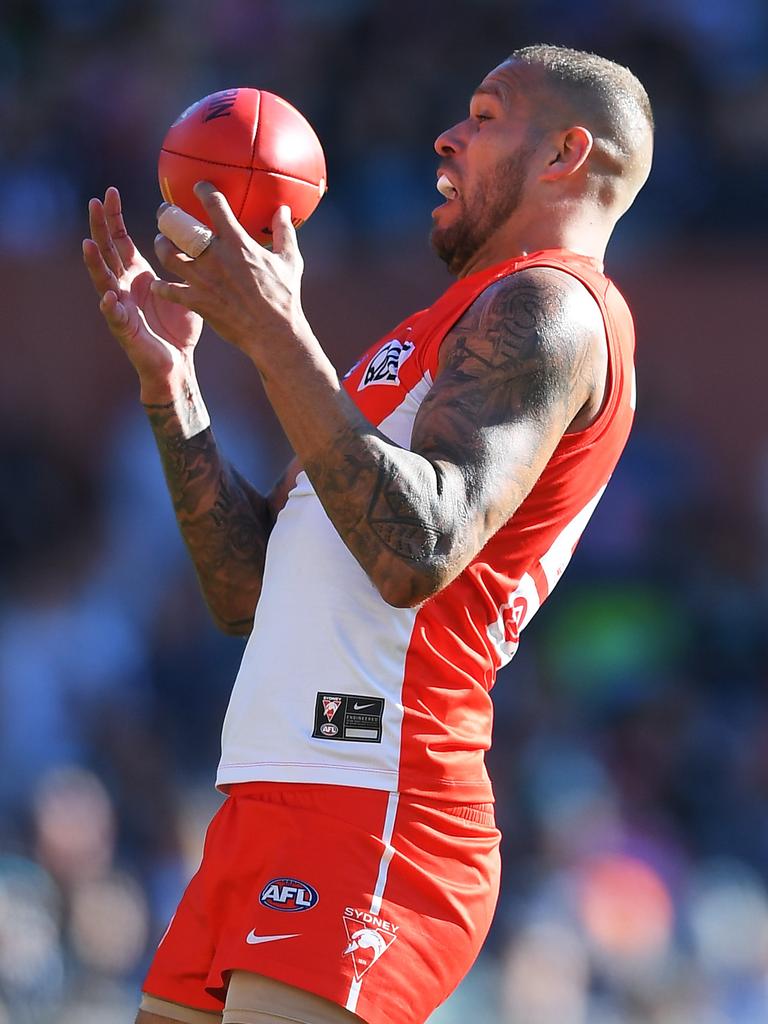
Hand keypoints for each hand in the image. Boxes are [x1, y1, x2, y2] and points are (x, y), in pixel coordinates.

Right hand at [82, 187, 202, 396]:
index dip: (114, 216)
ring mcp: (120, 306)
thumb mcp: (184, 287)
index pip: (120, 239)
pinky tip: (110, 297)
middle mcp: (123, 285)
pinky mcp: (125, 329)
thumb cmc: (179, 326)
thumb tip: (206, 238)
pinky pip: (115, 317)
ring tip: (87, 244)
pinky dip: (111, 307)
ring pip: (102, 280)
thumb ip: (187, 264)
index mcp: (136, 273)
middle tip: (94, 203)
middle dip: (99, 227)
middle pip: (106, 251)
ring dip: (94, 263)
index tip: (110, 192)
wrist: (176, 362)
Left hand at [151, 182, 308, 364]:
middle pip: (180, 227)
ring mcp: (203, 279)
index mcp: (237, 243)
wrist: (274, 333)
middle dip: (168, 216)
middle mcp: (215, 257)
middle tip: (165, 213)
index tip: (198, 187)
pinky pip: (169, 290)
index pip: (215, 205)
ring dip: (162, 246)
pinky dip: (161, 287)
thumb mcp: (290, 261)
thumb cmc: (285, 297)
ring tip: (162, 243)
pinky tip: (158, 285)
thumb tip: (283, 209)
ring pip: (168, 254)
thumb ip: (284, 232)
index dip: (203, 191)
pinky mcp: (197, 301)